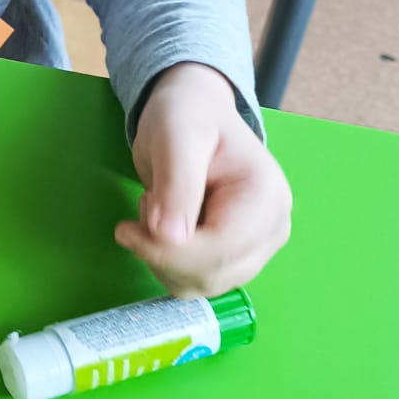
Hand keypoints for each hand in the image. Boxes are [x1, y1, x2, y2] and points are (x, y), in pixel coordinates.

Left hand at [114, 63, 290, 297]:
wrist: (194, 113)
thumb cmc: (187, 115)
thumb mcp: (177, 136)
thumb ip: (176, 184)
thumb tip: (169, 238)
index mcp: (266, 197)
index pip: (220, 250)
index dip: (168, 252)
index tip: (126, 229)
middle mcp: (272, 229)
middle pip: (212, 275)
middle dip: (162, 253)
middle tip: (145, 204)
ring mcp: (256, 248)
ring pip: (200, 285)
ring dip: (161, 257)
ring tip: (158, 206)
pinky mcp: (234, 258)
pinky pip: (194, 281)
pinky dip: (165, 262)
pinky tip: (163, 225)